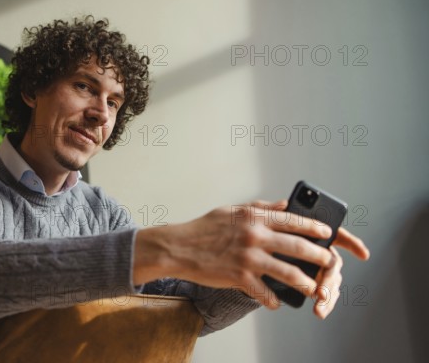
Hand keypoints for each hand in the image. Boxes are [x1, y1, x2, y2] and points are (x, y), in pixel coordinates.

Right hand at [134, 200, 337, 308]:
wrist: (178, 247)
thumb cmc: (203, 228)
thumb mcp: (232, 210)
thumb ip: (260, 208)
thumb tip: (284, 205)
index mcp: (253, 217)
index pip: (292, 220)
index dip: (314, 227)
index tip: (327, 232)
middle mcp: (254, 235)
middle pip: (297, 247)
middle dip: (319, 256)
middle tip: (329, 262)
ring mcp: (248, 257)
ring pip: (288, 272)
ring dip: (305, 282)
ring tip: (313, 287)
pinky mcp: (239, 276)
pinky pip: (264, 292)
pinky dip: (273, 300)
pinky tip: (277, 302)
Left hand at [254, 200, 370, 317]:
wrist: (257, 253)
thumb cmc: (267, 234)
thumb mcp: (267, 223)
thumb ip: (276, 214)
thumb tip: (284, 205)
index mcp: (313, 234)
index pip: (336, 235)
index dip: (351, 243)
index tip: (363, 254)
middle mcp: (320, 250)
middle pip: (333, 264)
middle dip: (330, 279)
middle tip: (320, 290)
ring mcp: (318, 267)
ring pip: (332, 281)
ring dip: (328, 295)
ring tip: (318, 306)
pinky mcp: (313, 282)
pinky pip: (324, 294)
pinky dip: (324, 304)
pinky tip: (320, 311)